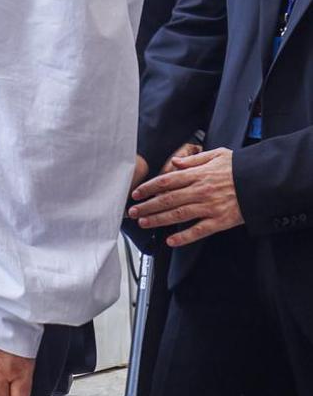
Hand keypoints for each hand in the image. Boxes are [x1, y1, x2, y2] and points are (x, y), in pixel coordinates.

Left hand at [128, 146, 243, 246]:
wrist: (262, 182)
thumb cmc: (239, 168)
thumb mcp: (216, 155)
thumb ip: (193, 159)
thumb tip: (175, 161)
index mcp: (197, 174)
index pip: (166, 181)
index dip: (149, 188)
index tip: (137, 193)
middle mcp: (200, 191)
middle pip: (167, 199)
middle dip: (147, 206)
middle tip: (133, 212)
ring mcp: (210, 207)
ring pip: (178, 215)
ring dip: (158, 220)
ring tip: (144, 223)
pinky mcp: (220, 221)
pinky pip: (199, 231)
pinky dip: (184, 237)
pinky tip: (171, 241)